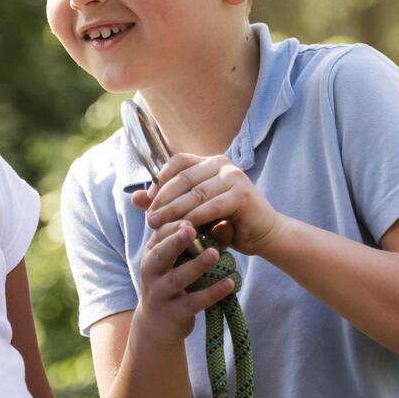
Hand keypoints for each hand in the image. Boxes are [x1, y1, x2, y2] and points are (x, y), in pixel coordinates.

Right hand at [131, 221, 233, 350]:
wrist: (157, 323)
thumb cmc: (172, 280)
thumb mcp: (178, 259)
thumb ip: (199, 241)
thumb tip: (226, 222)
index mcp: (152, 252)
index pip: (160, 232)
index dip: (175, 221)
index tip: (191, 206)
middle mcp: (152, 271)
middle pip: (161, 254)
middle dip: (175, 241)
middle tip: (191, 228)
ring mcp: (161, 293)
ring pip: (178, 278)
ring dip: (196, 266)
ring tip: (214, 254)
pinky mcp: (175, 313)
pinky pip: (194, 302)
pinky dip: (212, 293)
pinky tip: (230, 284)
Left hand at [135, 152, 284, 255]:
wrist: (265, 234)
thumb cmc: (229, 223)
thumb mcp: (195, 211)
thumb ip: (167, 203)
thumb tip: (133, 198)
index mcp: (212, 162)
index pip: (179, 162)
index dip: (160, 180)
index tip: (148, 201)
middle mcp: (223, 164)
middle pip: (184, 178)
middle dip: (162, 199)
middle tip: (149, 218)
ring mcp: (234, 177)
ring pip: (195, 193)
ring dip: (173, 210)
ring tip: (157, 224)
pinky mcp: (242, 194)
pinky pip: (211, 206)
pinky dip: (194, 218)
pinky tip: (183, 229)